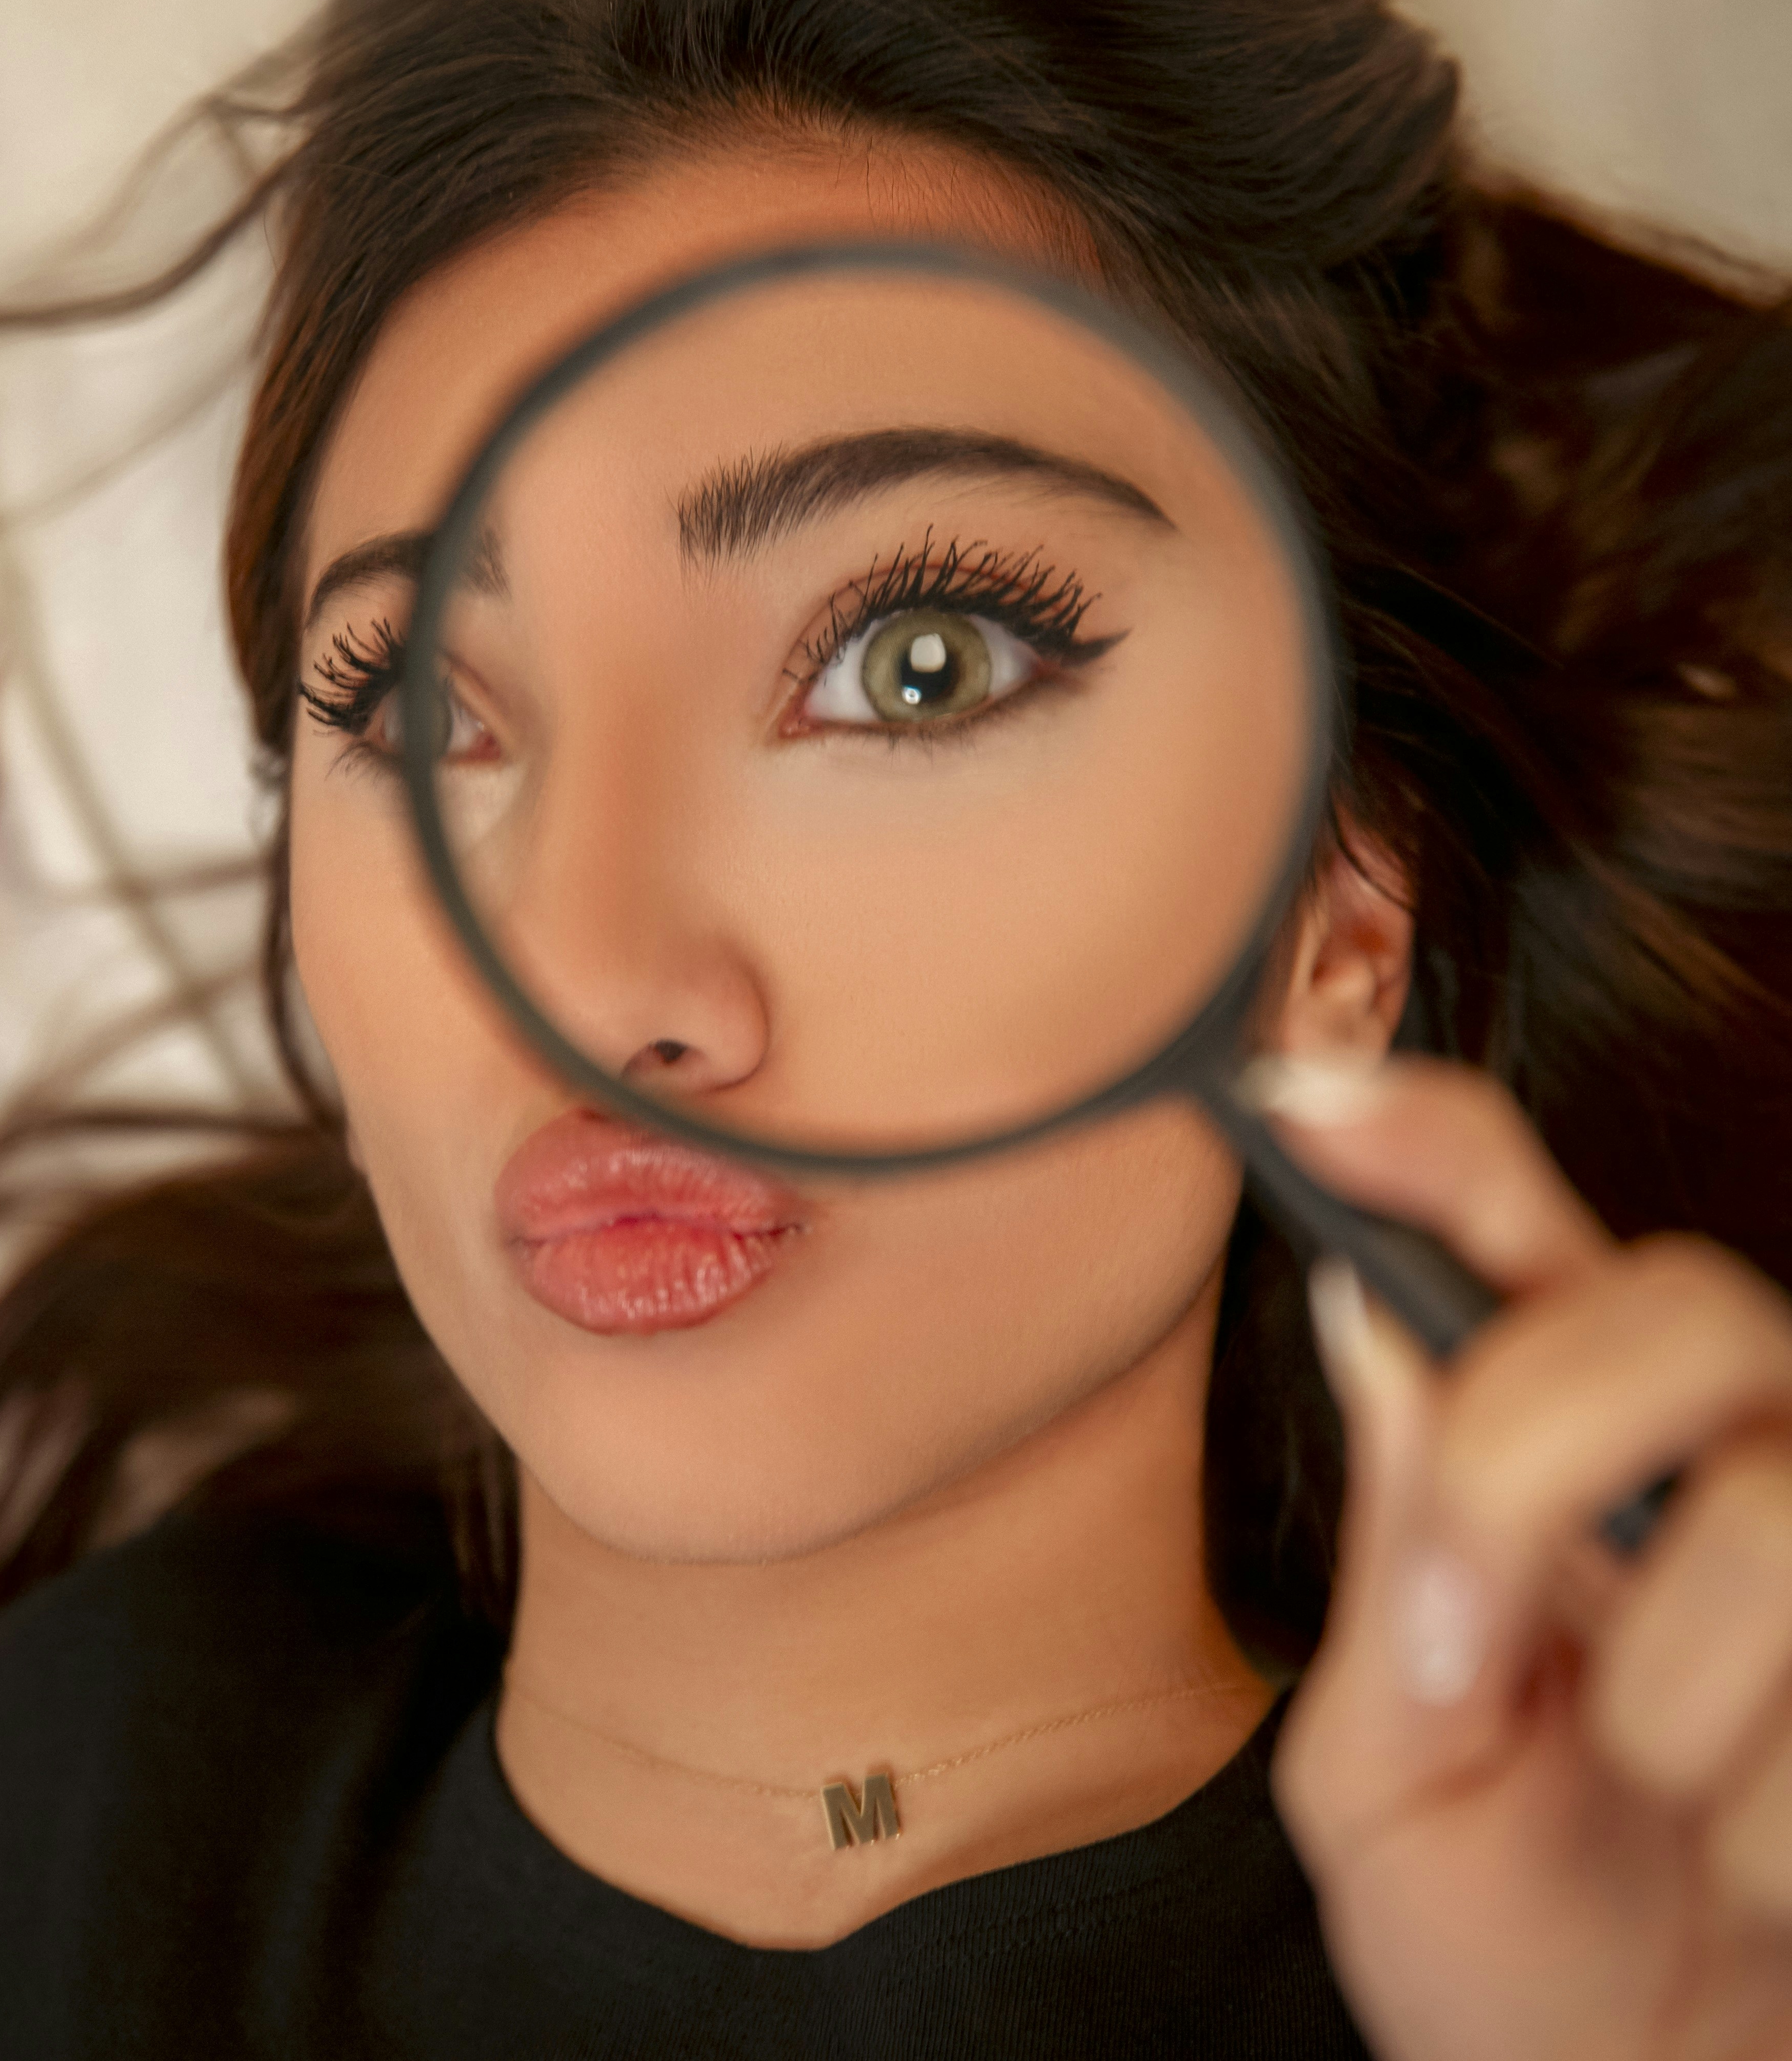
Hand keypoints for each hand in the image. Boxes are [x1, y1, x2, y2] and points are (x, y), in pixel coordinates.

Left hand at [1260, 1054, 1791, 2060]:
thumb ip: (1396, 1552)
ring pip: (1773, 1503)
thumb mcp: (1393, 1771)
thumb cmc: (1511, 1944)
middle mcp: (1715, 1459)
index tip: (1296, 1096)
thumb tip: (1365, 1310)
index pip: (1505, 1229)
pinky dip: (1769, 1829)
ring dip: (1667, 1693)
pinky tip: (1747, 1870)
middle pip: (1683, 1305)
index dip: (1425, 1136)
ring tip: (1651, 1799)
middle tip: (1459, 1650)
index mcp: (1551, 1459)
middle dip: (1534, 1465)